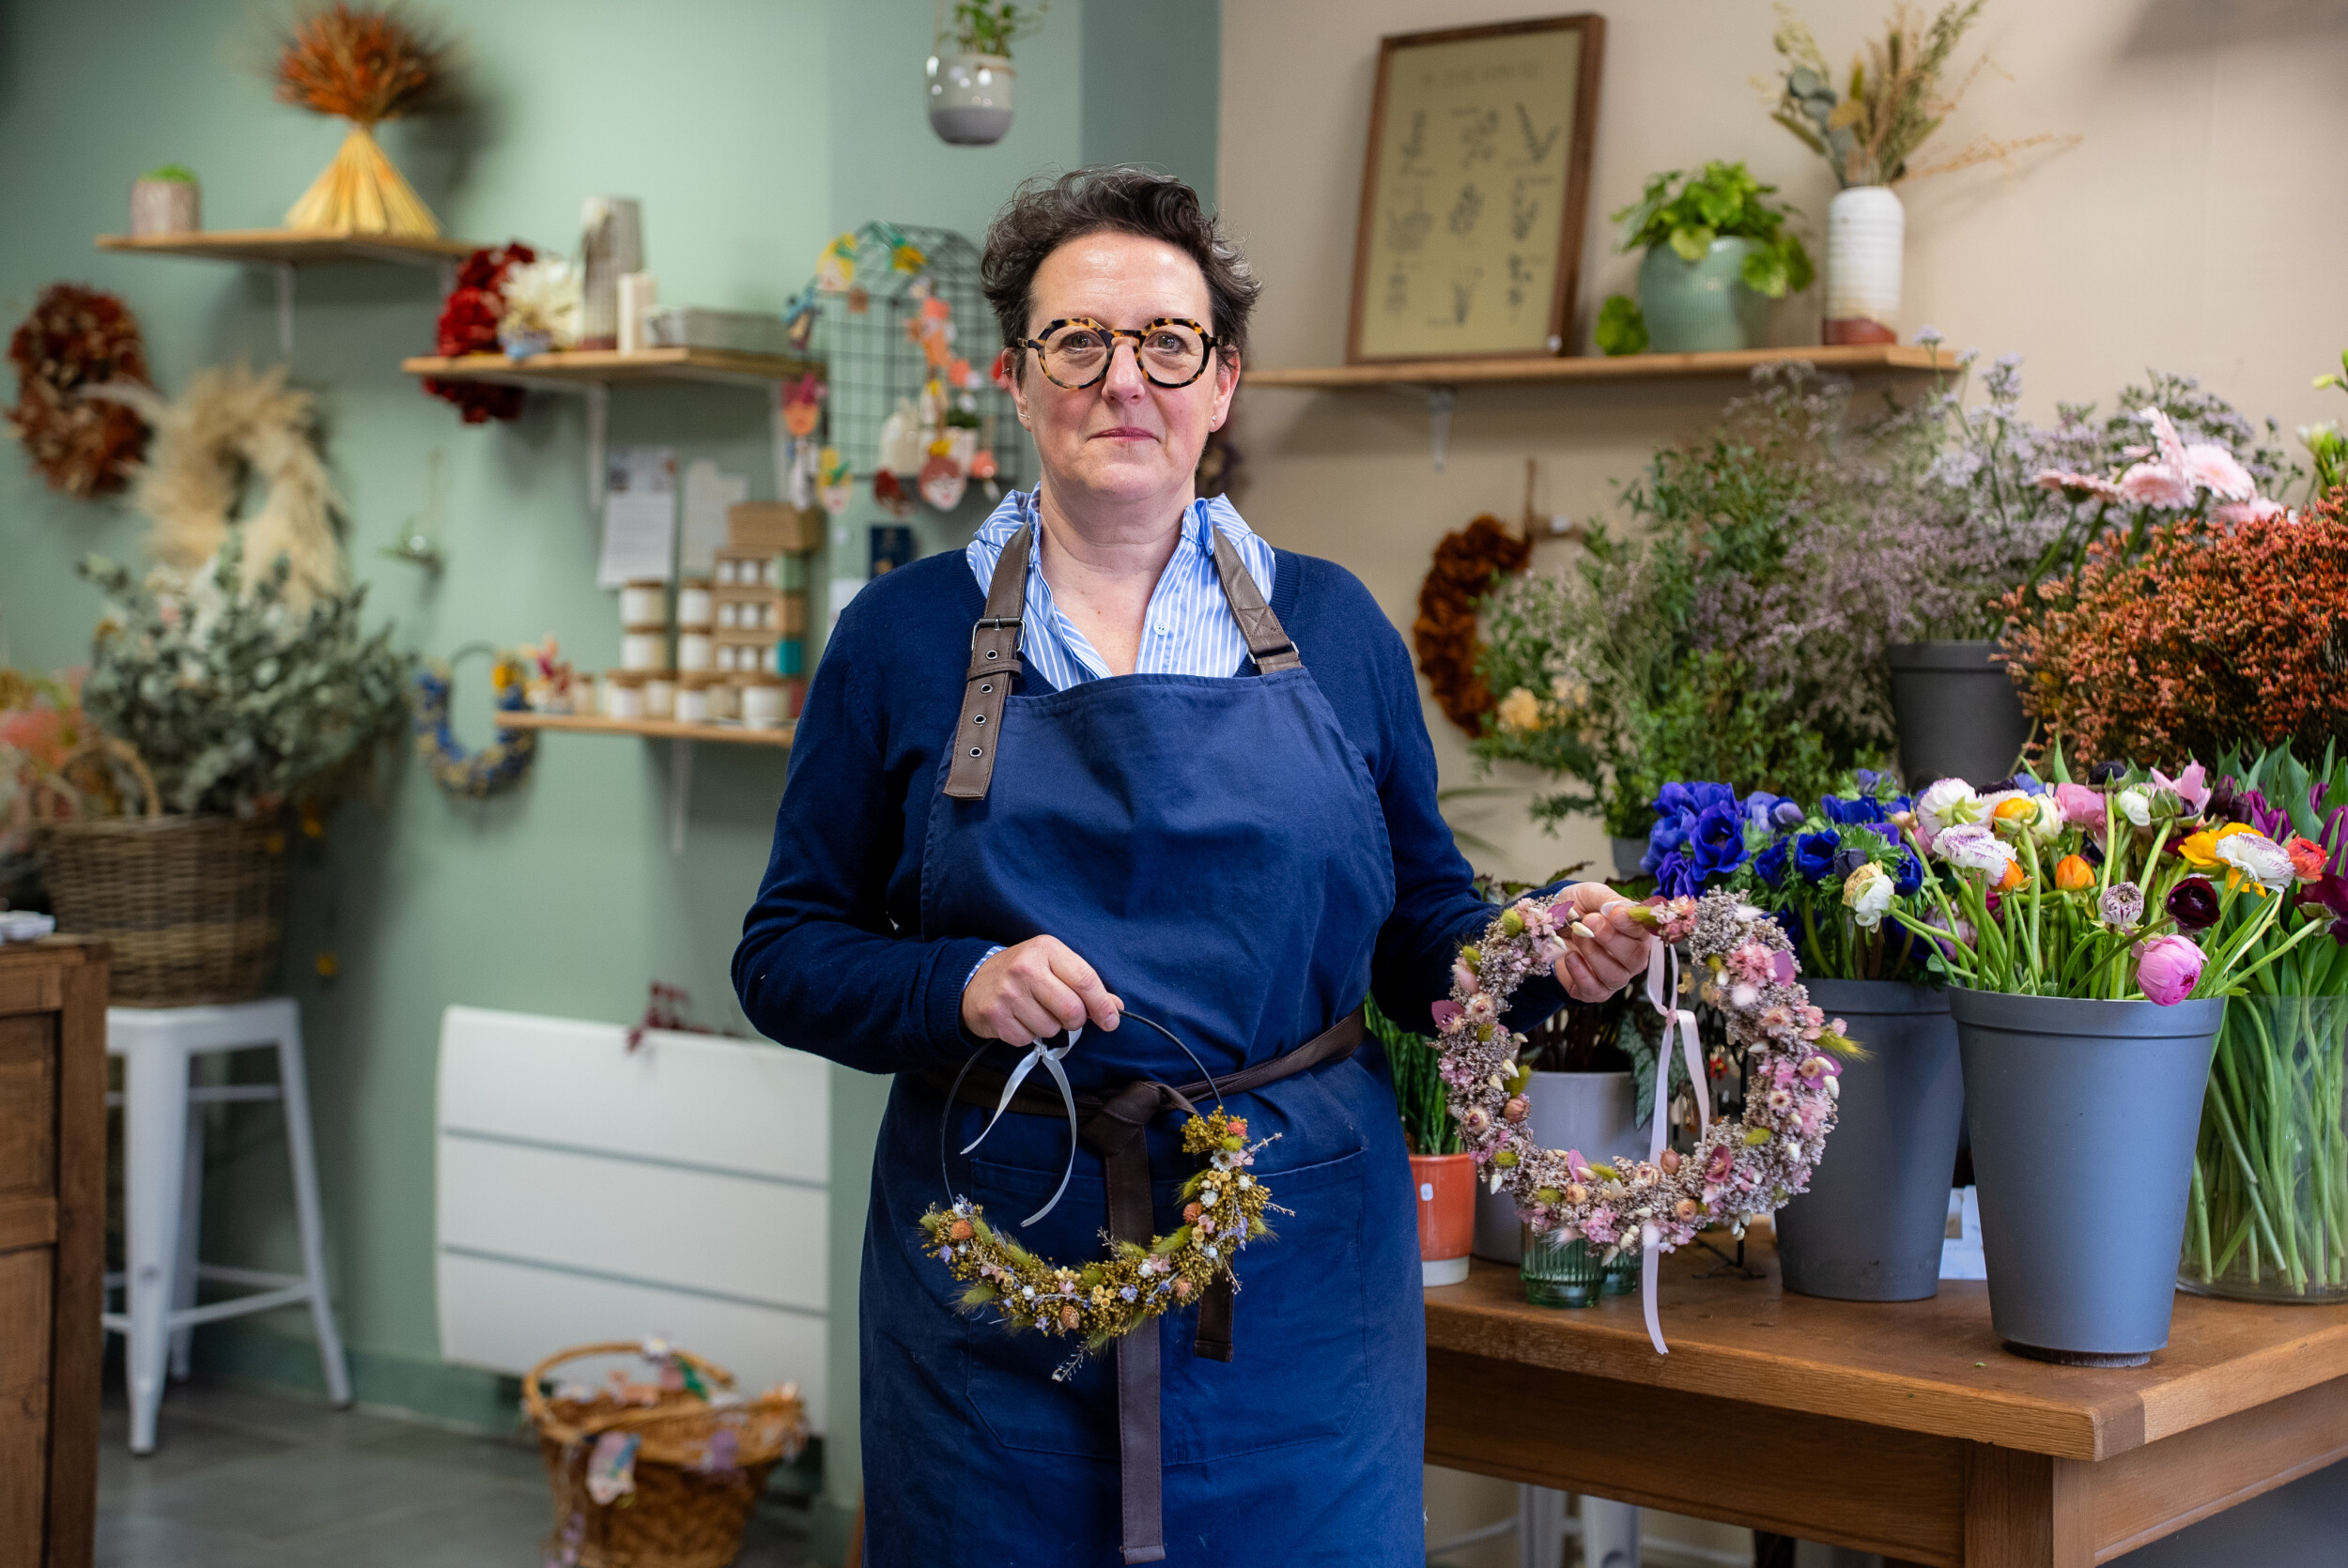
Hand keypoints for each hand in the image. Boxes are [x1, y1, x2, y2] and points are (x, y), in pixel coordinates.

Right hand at [961, 936, 1123, 1045]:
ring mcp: (1008, 993)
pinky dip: (1027, 1035)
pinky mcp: (995, 1016)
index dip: (1102, 1004)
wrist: (973, 980)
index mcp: (1046, 949)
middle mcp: (1025, 968)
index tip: (1111, 1020)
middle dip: (1074, 1019)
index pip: (1084, 979)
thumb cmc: (1023, 973)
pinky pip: (1028, 1039)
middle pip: (1071, 1009)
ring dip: (1049, 1027)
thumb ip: (1084, 984)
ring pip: (1051, 1029)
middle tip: (1065, 1015)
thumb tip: (1115, 1008)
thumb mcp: (1053, 966)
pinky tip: (1018, 1018)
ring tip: (1034, 1011)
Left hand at [1552, 882, 1653, 1002]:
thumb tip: (1621, 912)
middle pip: (1634, 957)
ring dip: (1594, 954)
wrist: (1549, 924)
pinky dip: (1581, 974)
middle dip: (1610, 939)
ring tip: (1576, 935)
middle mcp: (1631, 958)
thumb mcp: (1592, 894)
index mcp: (1636, 933)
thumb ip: (1609, 900)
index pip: (1644, 933)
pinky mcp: (1593, 991)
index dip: (1630, 925)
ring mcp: (1614, 977)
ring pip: (1615, 976)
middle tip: (1589, 922)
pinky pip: (1595, 990)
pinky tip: (1570, 956)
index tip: (1614, 915)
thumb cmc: (1577, 908)